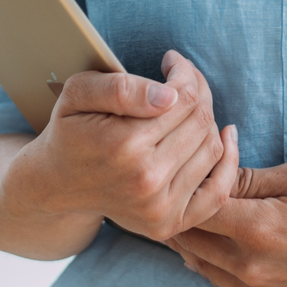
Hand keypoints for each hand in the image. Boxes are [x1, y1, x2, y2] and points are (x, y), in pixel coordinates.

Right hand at [5, 50, 239, 242]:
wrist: (57, 183)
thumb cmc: (71, 130)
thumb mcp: (78, 94)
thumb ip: (120, 88)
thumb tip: (169, 96)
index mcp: (123, 145)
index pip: (184, 97)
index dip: (184, 72)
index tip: (171, 62)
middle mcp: (145, 180)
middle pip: (200, 121)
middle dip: (197, 91)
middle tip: (182, 80)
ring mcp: (159, 208)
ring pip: (211, 148)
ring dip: (208, 120)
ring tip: (187, 107)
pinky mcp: (169, 224)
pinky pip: (218, 191)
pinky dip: (229, 162)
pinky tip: (225, 135)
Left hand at [167, 161, 286, 286]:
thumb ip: (251, 177)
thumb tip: (215, 170)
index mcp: (258, 229)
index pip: (194, 209)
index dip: (187, 188)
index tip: (189, 174)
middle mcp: (251, 270)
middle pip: (189, 242)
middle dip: (182, 215)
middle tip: (181, 194)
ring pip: (201, 269)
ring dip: (194, 244)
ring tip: (196, 218)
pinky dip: (216, 268)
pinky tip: (225, 248)